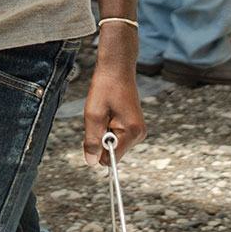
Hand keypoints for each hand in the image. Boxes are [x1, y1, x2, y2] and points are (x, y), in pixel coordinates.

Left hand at [82, 25, 145, 164]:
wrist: (117, 68)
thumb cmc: (105, 87)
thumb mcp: (93, 115)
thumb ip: (92, 141)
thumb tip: (91, 163)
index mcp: (132, 132)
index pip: (111, 159)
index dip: (98, 149)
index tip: (96, 130)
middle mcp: (139, 134)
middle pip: (112, 153)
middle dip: (101, 139)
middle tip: (100, 117)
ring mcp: (137, 130)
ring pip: (112, 144)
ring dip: (103, 132)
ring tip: (104, 112)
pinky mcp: (133, 126)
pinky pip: (115, 136)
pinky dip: (107, 128)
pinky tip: (108, 112)